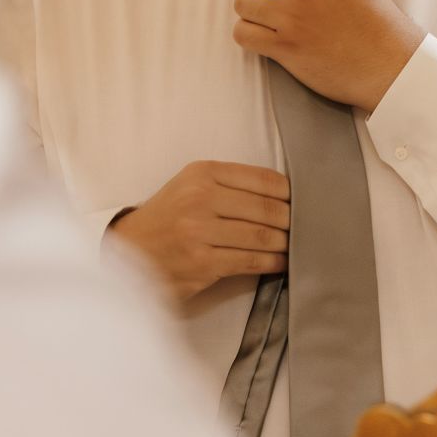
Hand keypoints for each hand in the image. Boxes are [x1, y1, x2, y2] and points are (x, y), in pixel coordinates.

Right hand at [110, 161, 289, 304]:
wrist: (131, 250)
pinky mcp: (202, 262)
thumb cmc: (168, 217)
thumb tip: (286, 195)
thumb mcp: (191, 186)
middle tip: (306, 229)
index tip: (302, 203)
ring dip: (286, 244)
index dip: (291, 193)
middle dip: (293, 222)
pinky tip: (282, 262)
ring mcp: (199, 231)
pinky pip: (252, 261)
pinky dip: (274, 263)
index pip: (264, 179)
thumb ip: (230, 185)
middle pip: (269, 209)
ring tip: (295, 246)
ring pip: (263, 236)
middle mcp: (200, 197)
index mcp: (201, 173)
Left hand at [232, 0, 425, 111]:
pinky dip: (247, 36)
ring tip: (266, 21)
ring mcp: (291, 17)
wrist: (390, 63)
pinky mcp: (285, 46)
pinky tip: (262, 39)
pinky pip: (242, 34)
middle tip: (265, 0)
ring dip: (250, 13)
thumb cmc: (377, 23)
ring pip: (242, 4)